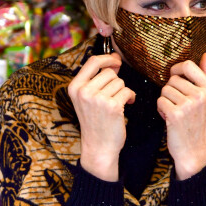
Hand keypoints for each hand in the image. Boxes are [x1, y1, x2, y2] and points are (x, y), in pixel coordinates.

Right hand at [68, 53, 134, 180]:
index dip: (107, 58)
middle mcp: (84, 92)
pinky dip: (130, 97)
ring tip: (118, 103)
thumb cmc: (95, 122)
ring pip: (119, 82)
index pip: (92, 62)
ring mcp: (98, 99)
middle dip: (116, 82)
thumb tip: (115, 59)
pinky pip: (127, 91)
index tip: (115, 61)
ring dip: (123, 91)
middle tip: (114, 96)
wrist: (98, 147)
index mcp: (74, 87)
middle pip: (109, 72)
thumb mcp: (87, 99)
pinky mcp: (112, 106)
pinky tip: (126, 105)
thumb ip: (97, 79)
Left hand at [157, 52, 205, 179]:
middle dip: (171, 90)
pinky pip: (160, 101)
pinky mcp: (175, 114)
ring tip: (175, 111)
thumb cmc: (198, 122)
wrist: (194, 150)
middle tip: (177, 103)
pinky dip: (161, 109)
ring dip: (166, 100)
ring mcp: (189, 105)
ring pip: (165, 90)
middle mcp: (202, 95)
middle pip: (173, 79)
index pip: (188, 65)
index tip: (174, 77)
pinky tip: (169, 118)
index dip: (176, 69)